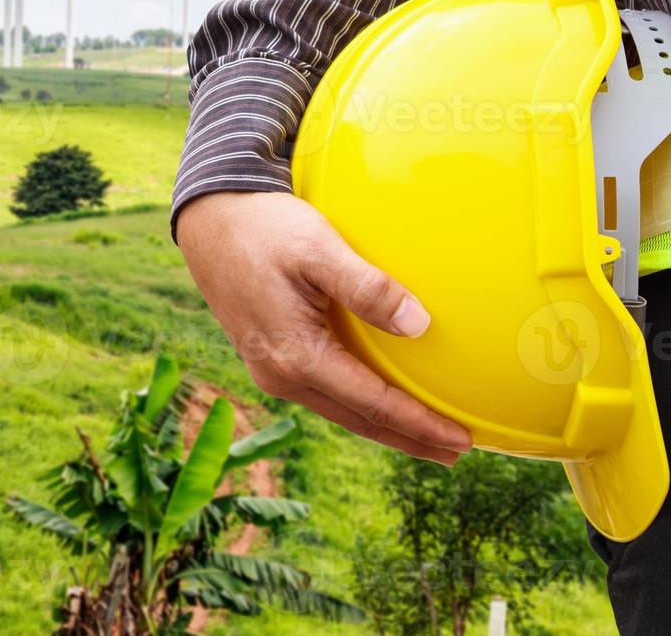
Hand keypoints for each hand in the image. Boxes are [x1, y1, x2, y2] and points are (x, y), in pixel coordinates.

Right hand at [176, 191, 471, 464]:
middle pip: (357, 421)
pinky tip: (375, 398)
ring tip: (425, 434)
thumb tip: (420, 326)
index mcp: (296, 355)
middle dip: (408, 438)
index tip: (460, 439)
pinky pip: (323, 392)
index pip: (372, 404)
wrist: (210, 217)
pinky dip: (358, 404)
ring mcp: (270, 369)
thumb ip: (368, 288)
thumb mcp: (319, 249)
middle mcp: (280, 374)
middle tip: (455, 453)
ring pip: (339, 409)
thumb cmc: (263, 227)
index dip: (419, 424)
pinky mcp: (267, 355)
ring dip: (383, 425)